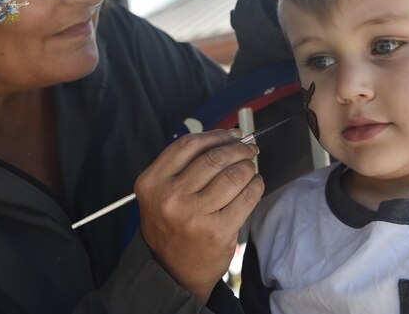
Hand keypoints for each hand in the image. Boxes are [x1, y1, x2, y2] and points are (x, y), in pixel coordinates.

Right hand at [134, 130, 263, 302]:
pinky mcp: (217, 231)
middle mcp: (170, 197)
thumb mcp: (159, 194)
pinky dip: (256, 186)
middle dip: (238, 149)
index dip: (215, 135)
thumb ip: (182, 166)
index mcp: (152, 183)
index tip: (231, 135)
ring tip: (251, 168)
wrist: (172, 273)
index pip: (189, 145)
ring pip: (233, 176)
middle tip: (248, 150)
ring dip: (249, 167)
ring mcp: (194, 215)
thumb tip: (225, 138)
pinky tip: (255, 184)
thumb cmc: (170, 227)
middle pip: (214, 158)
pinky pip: (246, 198)